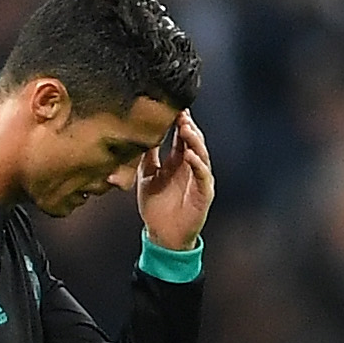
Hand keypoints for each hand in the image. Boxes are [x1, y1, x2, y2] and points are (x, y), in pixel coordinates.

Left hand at [137, 115, 215, 251]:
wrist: (162, 235)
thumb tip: (139, 134)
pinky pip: (203, 176)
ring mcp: (199, 179)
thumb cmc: (156, 207)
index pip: (181, 137)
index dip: (179, 122)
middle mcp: (190, 167)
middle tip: (181, 113)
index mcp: (178, 162)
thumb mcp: (146, 175)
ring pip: (201, 154)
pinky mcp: (203, 193)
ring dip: (194, 141)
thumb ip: (147, 156)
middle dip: (188, 126)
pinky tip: (189, 155)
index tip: (174, 107)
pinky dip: (197, 164)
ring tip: (186, 128)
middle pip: (193, 141)